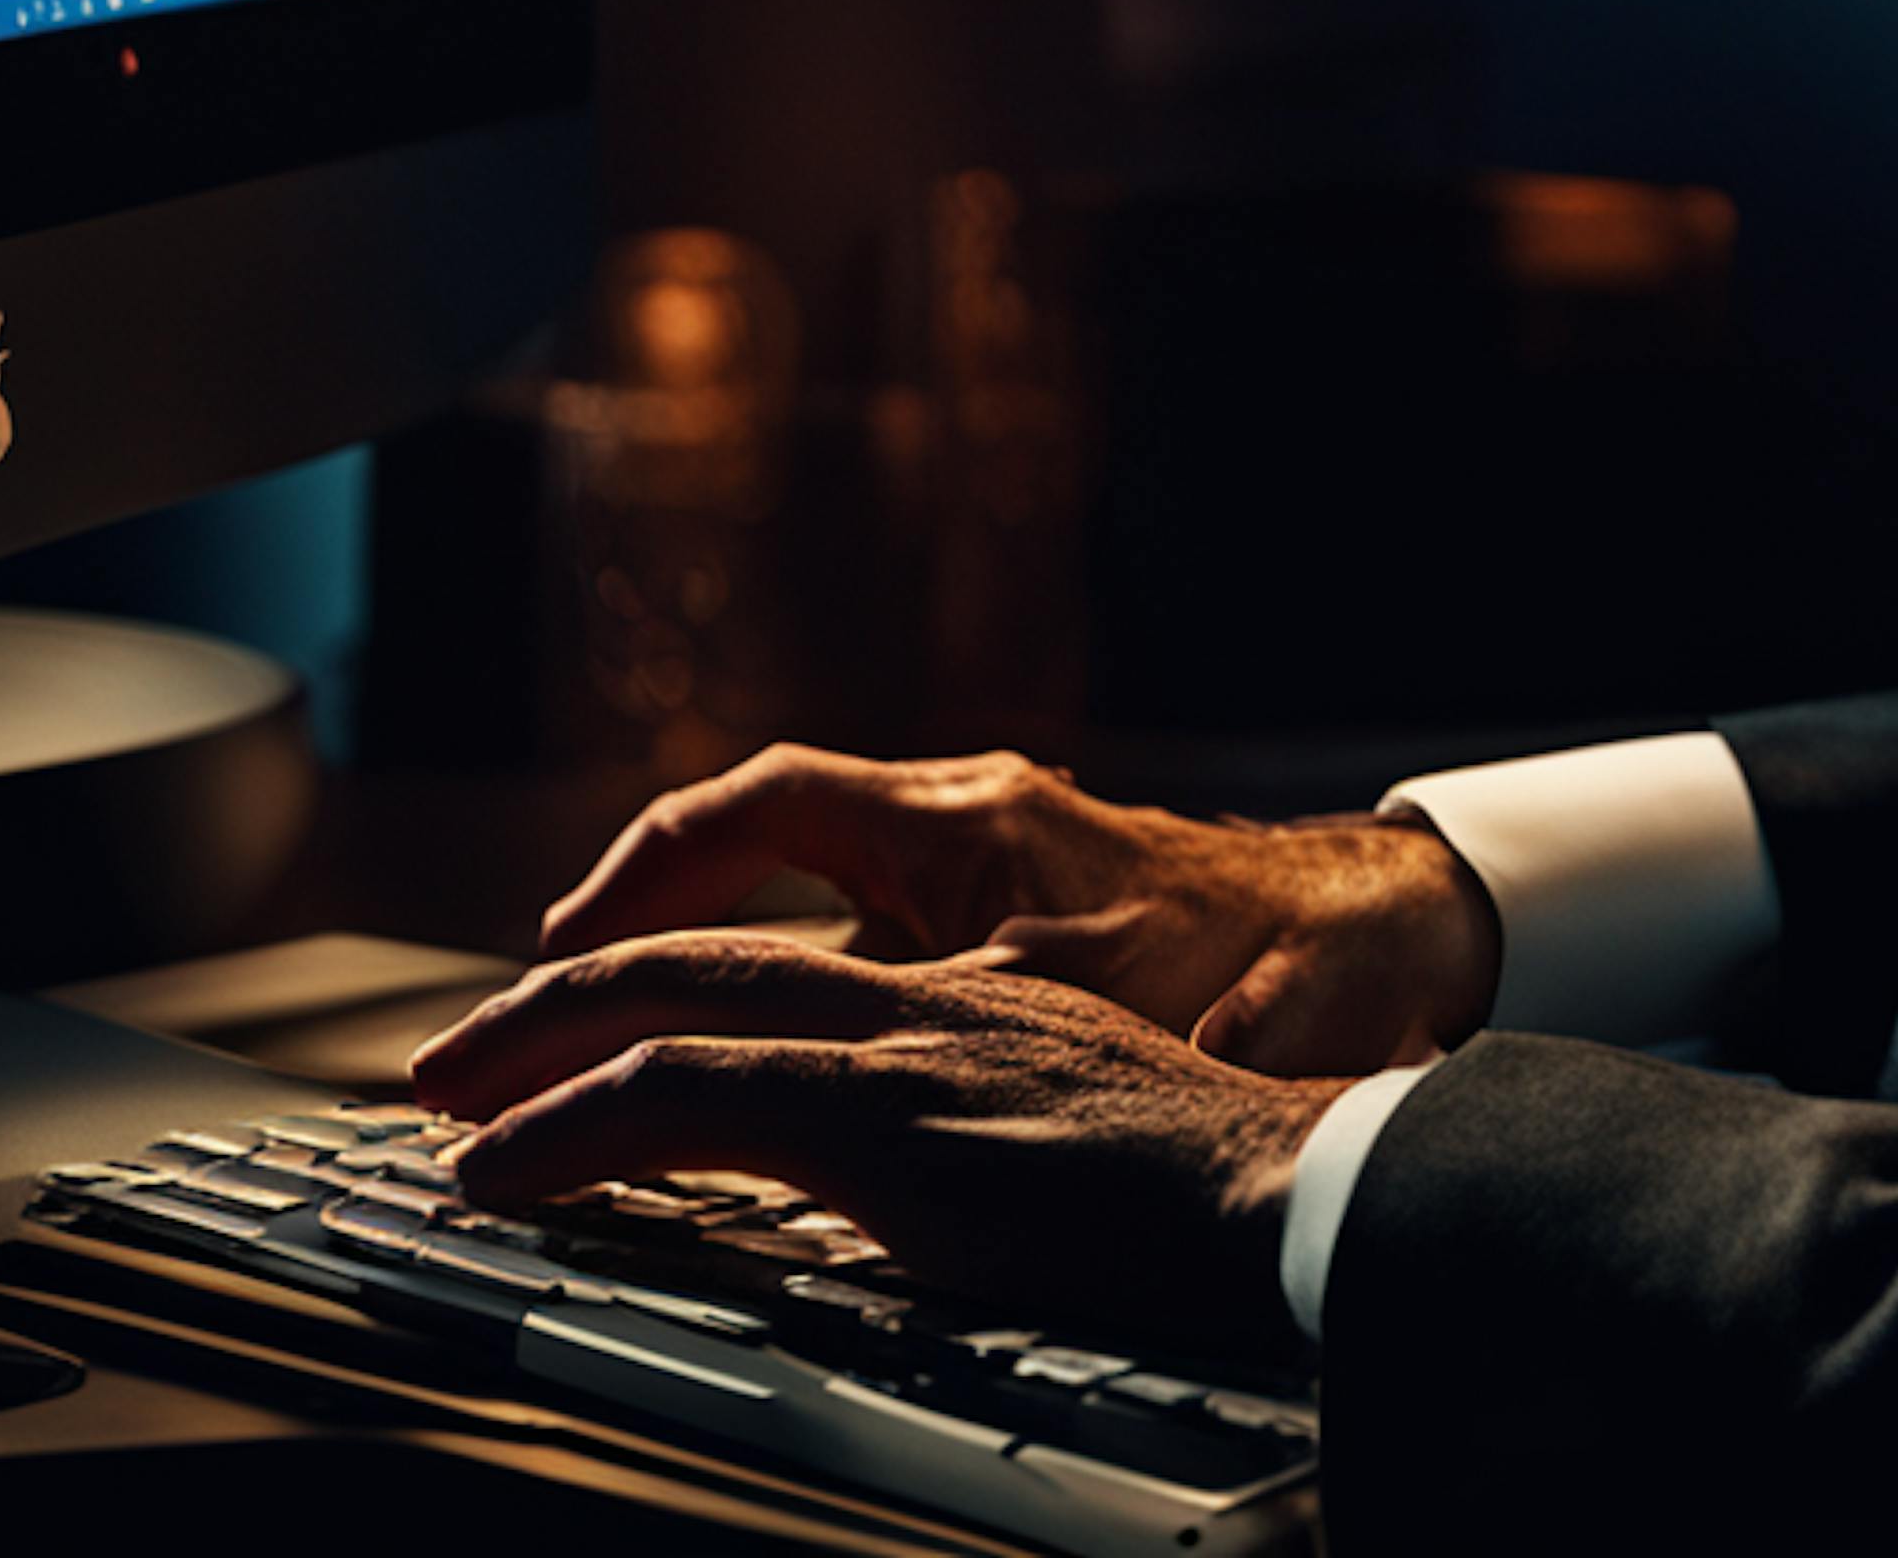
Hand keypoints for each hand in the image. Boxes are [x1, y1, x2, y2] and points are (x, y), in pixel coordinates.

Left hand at [412, 931, 1343, 1357]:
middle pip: (701, 957)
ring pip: (673, 1009)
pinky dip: (569, 1126)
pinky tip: (499, 1175)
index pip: (773, 956)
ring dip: (534, 1056)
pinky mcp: (884, 1121)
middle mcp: (922, 995)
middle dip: (558, 1000)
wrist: (1287, 1189)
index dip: (655, 980)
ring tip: (444, 1115)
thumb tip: (897, 1207)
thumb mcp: (1067, 1141)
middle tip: (452, 1061)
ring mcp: (900, 1049)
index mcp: (963, 996)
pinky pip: (686, 1099)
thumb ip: (975, 1141)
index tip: (568, 1031)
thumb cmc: (1202, 1191)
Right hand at [522, 742, 1500, 1074]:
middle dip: (628, 926)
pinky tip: (735, 1071)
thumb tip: (890, 1092)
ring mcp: (979, 865)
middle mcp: (959, 822)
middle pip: (749, 844)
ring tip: (586, 1052)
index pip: (763, 805)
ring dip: (695, 957)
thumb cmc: (1264, 956)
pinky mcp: (1005, 914)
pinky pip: (851, 928)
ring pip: (795, 891)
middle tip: (518, 1018)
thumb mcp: (1115, 1007)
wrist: (1380, 929)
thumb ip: (997, 1038)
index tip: (566, 946)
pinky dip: (777, 978)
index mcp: (967, 824)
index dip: (650, 871)